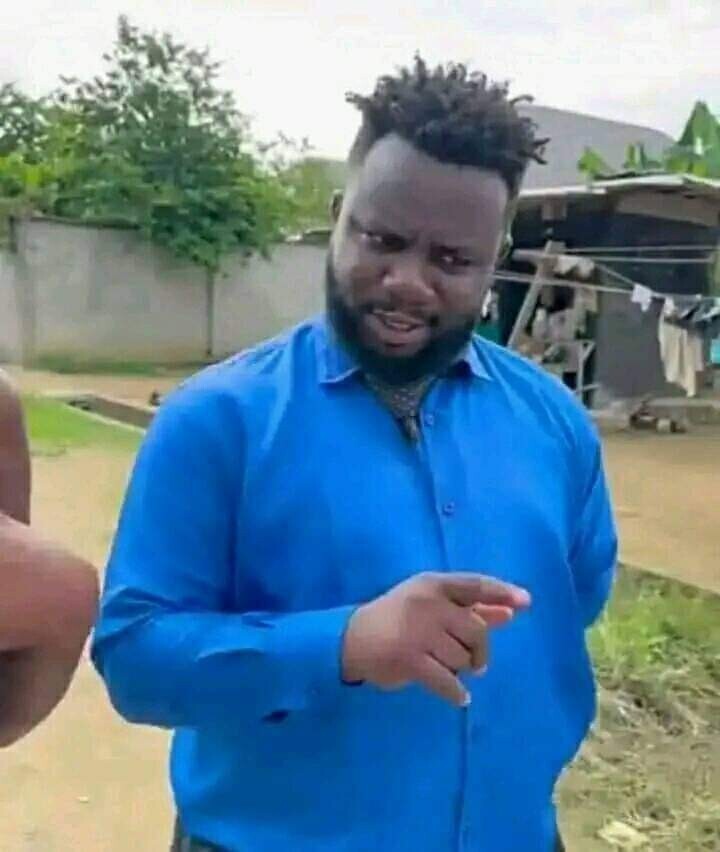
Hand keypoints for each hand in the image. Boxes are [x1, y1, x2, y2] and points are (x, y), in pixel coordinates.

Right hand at [342, 572, 529, 706]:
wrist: (352, 639)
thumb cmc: (398, 619)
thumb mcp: (431, 605)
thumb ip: (470, 608)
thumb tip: (510, 613)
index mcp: (433, 584)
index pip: (475, 585)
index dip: (502, 592)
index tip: (525, 602)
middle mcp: (428, 603)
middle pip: (476, 630)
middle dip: (479, 651)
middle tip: (475, 663)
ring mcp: (418, 631)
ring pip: (462, 658)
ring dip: (459, 669)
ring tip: (441, 667)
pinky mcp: (410, 659)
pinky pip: (448, 682)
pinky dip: (457, 693)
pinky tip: (458, 697)